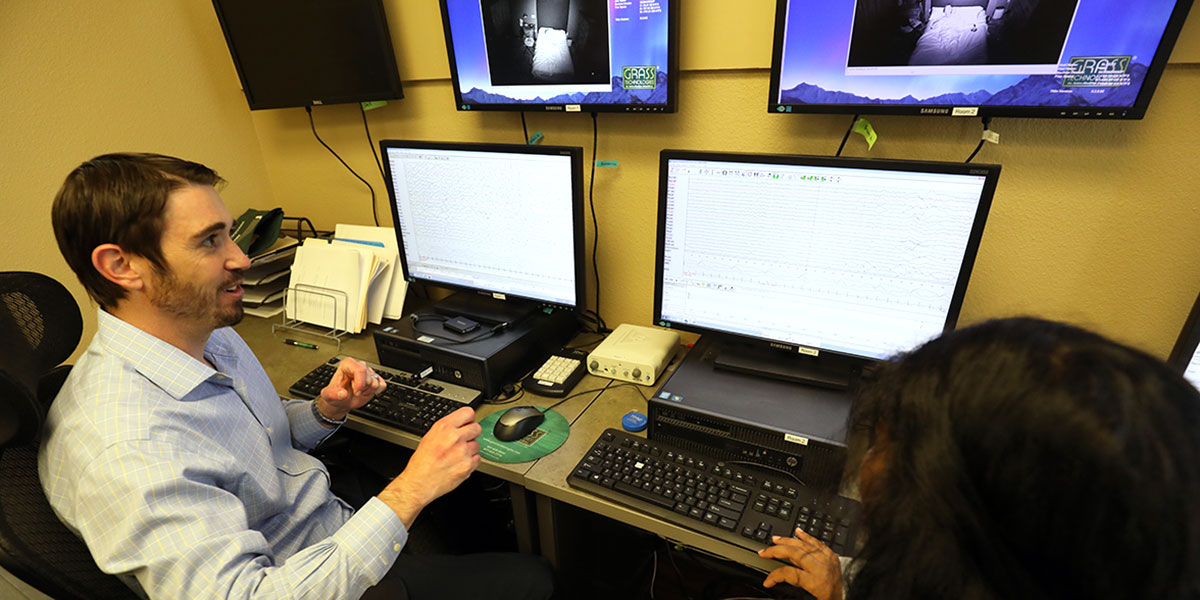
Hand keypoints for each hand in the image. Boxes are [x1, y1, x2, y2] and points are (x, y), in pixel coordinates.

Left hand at [317, 358, 384, 419]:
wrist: (341, 402)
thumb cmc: (335, 395)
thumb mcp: (328, 395)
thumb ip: (333, 394)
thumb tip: (343, 393)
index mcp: (347, 365)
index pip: (360, 369)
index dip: (360, 383)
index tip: (356, 392)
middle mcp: (359, 366)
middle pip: (369, 377)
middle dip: (363, 388)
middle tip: (355, 392)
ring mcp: (368, 373)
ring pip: (376, 382)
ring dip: (368, 391)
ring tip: (359, 392)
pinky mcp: (375, 379)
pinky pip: (382, 385)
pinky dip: (375, 391)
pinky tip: (366, 392)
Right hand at [377, 406, 480, 527]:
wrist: (420, 482)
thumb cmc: (422, 462)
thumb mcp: (430, 436)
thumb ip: (447, 428)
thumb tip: (461, 424)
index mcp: (444, 427)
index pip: (468, 413)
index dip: (469, 419)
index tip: (468, 423)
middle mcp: (455, 438)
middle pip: (477, 428)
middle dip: (471, 434)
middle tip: (464, 440)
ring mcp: (463, 452)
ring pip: (477, 444)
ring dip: (470, 449)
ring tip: (458, 455)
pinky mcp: (468, 465)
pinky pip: (478, 459)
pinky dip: (471, 462)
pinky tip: (460, 463)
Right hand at [759, 527, 843, 599]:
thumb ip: (794, 591)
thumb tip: (777, 583)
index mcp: (817, 583)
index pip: (789, 573)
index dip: (774, 576)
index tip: (767, 581)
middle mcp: (823, 568)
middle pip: (795, 553)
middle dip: (776, 551)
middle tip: (764, 552)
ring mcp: (829, 561)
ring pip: (805, 545)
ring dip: (788, 541)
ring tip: (775, 539)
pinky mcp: (833, 558)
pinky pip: (818, 543)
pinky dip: (807, 537)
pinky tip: (798, 532)